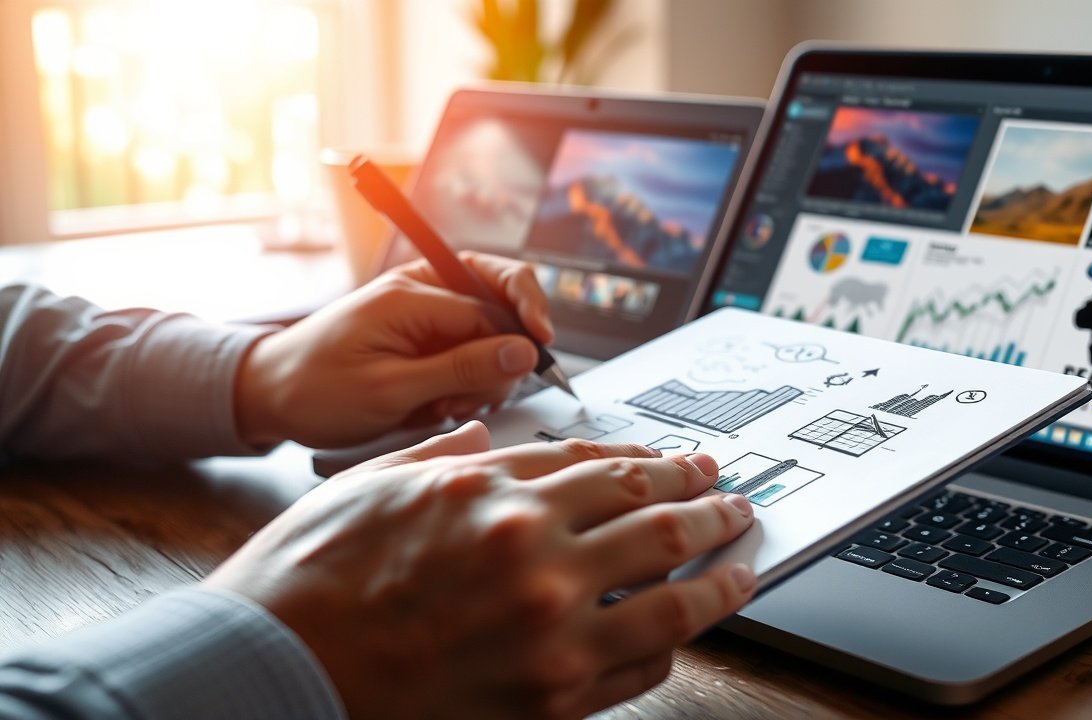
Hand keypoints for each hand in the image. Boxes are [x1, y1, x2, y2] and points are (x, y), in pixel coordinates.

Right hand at [203, 424, 757, 719]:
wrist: (271, 675)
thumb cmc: (308, 580)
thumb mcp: (374, 484)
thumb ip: (449, 454)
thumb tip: (495, 431)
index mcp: (490, 494)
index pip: (602, 466)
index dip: (654, 462)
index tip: (681, 462)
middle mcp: (530, 554)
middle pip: (654, 517)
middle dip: (706, 502)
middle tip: (730, 494)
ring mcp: (547, 631)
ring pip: (671, 593)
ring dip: (720, 570)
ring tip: (743, 555)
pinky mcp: (550, 700)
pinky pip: (640, 665)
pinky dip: (671, 641)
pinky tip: (684, 627)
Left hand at [234, 253, 553, 446]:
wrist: (267, 395)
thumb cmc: (315, 391)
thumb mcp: (391, 390)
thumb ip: (460, 369)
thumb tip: (523, 351)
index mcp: (412, 294)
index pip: (493, 302)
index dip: (523, 331)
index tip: (540, 364)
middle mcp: (422, 291)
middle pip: (499, 300)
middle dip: (504, 351)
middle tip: (484, 395)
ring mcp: (422, 310)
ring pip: (488, 331)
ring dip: (481, 374)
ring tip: (444, 406)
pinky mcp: (421, 332)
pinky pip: (466, 349)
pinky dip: (464, 381)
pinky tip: (438, 404)